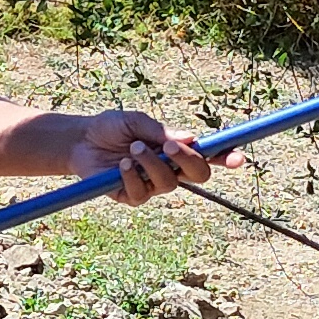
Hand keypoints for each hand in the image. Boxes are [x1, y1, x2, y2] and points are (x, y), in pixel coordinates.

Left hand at [69, 109, 231, 204]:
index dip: (226, 157)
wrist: (80, 140)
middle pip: (199, 174)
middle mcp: (170, 169)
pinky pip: (142, 194)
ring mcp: (152, 185)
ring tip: (133, 148)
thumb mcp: (135, 121)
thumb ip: (159, 130)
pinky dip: (133, 178)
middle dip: (188, 160)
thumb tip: (187, 138)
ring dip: (152, 164)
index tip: (237, 156)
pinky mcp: (132, 197)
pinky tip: (121, 166)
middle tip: (169, 146)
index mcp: (177, 149)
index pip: (209, 155)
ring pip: (169, 184)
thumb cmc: (112, 127)